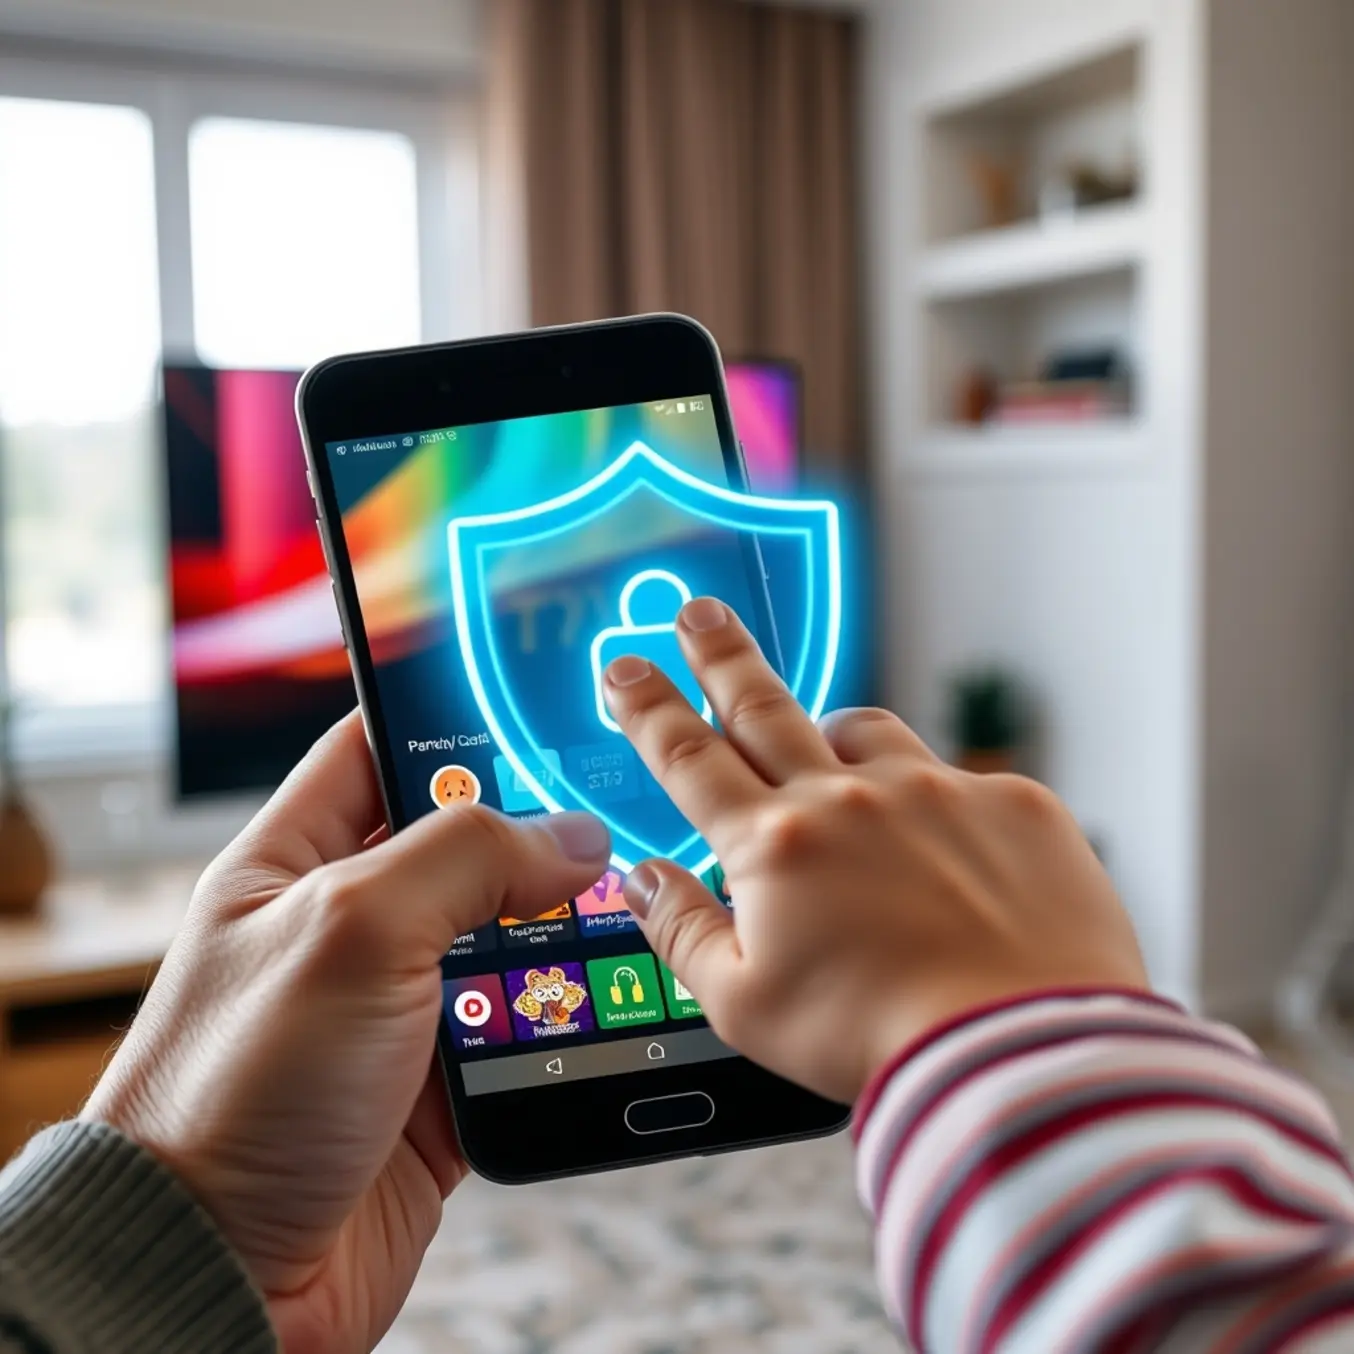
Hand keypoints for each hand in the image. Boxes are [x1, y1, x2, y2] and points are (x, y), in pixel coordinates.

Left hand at [82, 713, 609, 1353]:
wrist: (228, 1272)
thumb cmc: (238, 1091)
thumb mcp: (351, 928)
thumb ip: (466, 856)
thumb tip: (572, 836)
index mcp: (295, 860)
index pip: (379, 746)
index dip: (451, 719)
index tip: (533, 702)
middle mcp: (349, 924)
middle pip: (464, 844)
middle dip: (536, 833)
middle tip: (612, 810)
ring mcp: (397, 1003)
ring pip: (508, 936)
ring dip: (561, 934)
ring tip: (623, 913)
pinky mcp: (442, 1082)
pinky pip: (525, 1026)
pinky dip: (565, 1018)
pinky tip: (604, 1003)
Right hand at [602, 598, 1146, 1103]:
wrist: (1019, 1053)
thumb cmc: (877, 1039)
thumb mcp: (745, 1005)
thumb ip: (682, 931)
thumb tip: (641, 878)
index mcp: (776, 846)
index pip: (691, 758)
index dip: (649, 709)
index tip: (626, 668)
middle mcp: (850, 798)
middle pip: (766, 706)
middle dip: (722, 656)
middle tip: (699, 614)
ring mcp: (936, 791)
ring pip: (866, 732)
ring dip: (835, 735)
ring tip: (833, 756)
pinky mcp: (1012, 804)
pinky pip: (956, 780)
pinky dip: (933, 803)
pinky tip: (943, 852)